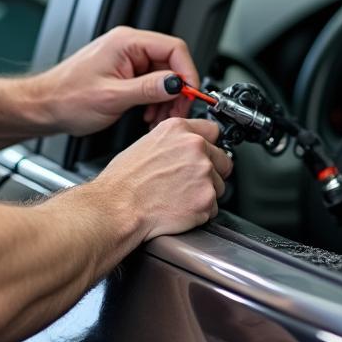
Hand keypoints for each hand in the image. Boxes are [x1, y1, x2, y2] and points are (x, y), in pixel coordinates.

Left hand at [37, 26, 201, 136]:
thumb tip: (176, 84)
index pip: (174, 48)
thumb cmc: (66, 98)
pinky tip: (148, 115)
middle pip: (171, 63)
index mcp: (126, 43)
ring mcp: (126, 59)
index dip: (187, 73)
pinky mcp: (123, 72)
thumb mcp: (112, 97)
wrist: (44, 106)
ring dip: (166, 99)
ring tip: (157, 118)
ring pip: (163, 75)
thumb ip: (148, 89)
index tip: (190, 95)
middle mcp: (128, 46)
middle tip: (174, 112)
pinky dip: (154, 100)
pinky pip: (150, 83)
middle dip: (176, 91)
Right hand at [96, 117, 232, 239]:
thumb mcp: (145, 145)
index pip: (213, 131)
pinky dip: (200, 211)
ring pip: (219, 186)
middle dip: (211, 172)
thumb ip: (173, 143)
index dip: (209, 145)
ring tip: (178, 197)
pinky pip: (213, 207)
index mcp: (178, 129)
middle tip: (188, 182)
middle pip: (223, 159)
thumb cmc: (123, 182)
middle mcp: (195, 147)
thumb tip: (184, 149)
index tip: (207, 153)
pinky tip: (179, 208)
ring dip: (205, 193)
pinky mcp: (206, 198)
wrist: (118, 208)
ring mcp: (203, 173)